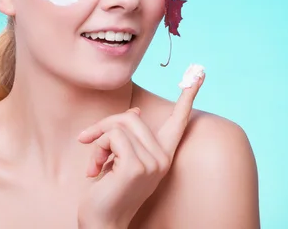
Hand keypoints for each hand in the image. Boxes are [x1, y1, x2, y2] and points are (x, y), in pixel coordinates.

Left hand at [76, 65, 205, 228]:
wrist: (102, 222)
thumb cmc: (109, 190)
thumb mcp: (121, 158)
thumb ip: (130, 137)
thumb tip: (134, 113)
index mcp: (163, 154)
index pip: (179, 120)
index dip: (188, 96)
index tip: (199, 73)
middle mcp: (163, 158)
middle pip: (131, 118)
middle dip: (104, 127)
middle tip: (88, 143)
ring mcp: (153, 162)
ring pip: (119, 125)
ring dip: (98, 141)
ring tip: (94, 163)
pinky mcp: (137, 167)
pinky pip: (112, 137)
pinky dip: (96, 149)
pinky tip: (94, 171)